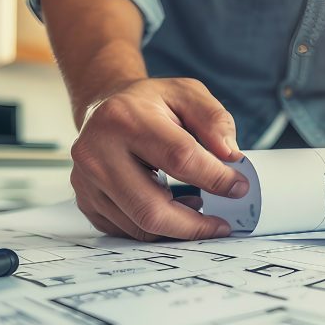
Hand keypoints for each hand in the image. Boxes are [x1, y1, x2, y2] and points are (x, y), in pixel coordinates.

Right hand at [70, 78, 246, 240]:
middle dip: (195, 225)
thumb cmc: (150, 102)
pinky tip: (173, 207)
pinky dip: (158, 228)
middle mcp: (97, 152)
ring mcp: (86, 181)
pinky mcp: (85, 200)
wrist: (105, 105)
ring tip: (199, 207)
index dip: (215, 178)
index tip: (240, 188)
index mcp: (125, 119)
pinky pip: (127, 230)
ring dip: (178, 227)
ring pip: (139, 226)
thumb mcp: (188, 93)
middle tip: (222, 226)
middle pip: (151, 208)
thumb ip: (214, 120)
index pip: (179, 158)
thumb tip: (231, 157)